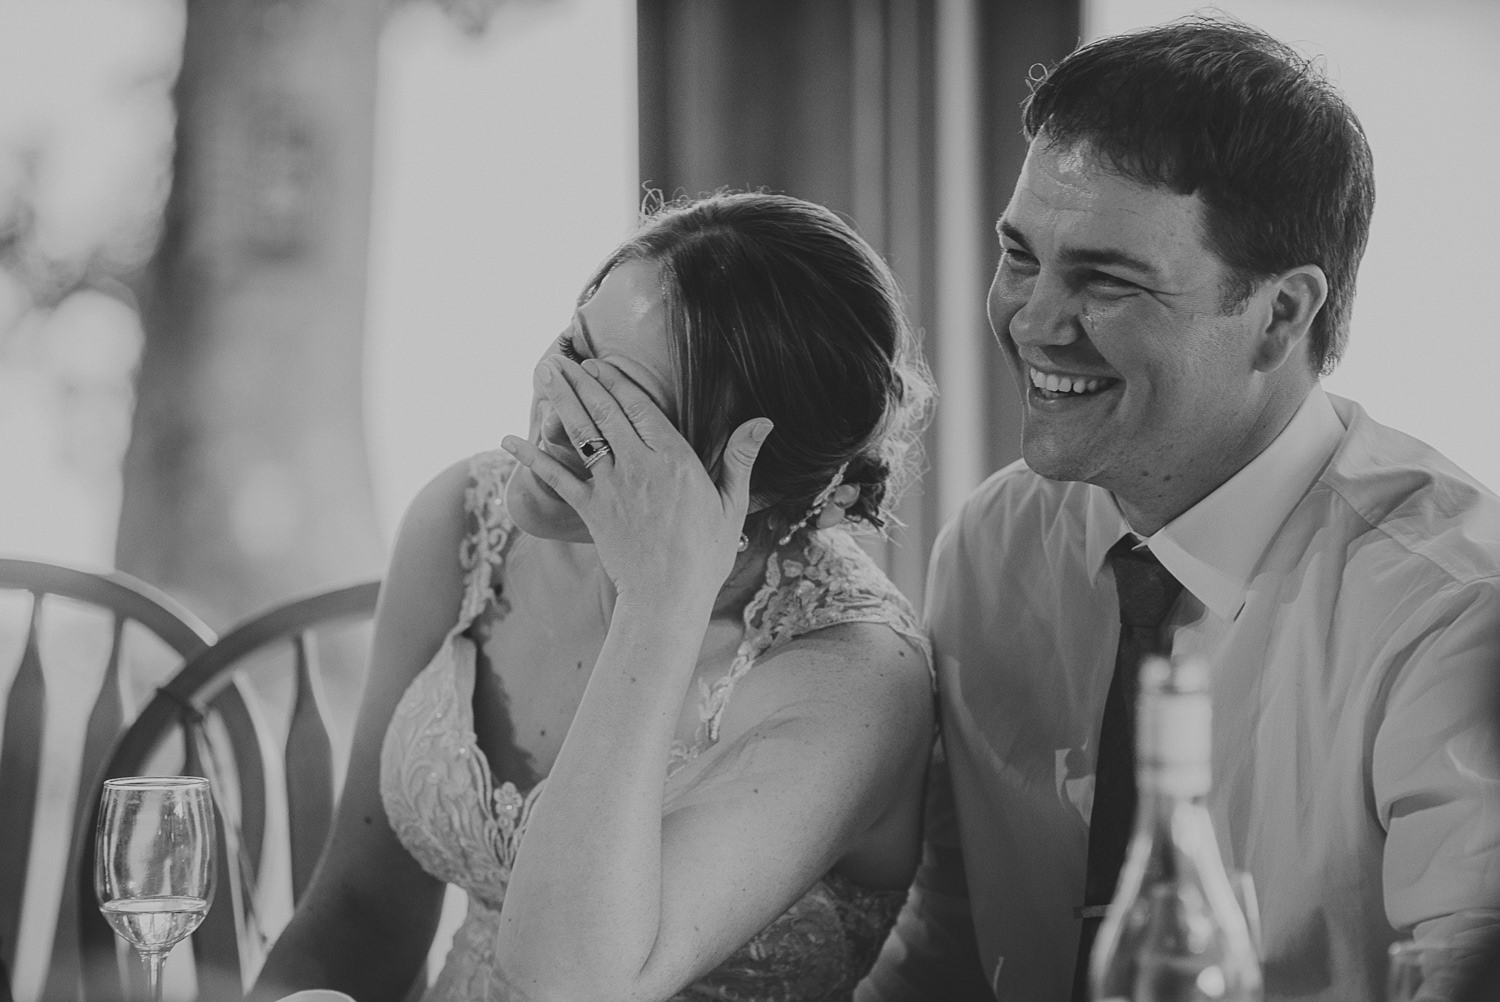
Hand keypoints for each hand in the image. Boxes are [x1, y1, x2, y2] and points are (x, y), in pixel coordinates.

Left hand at [501, 354, 772, 602]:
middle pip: (605, 412)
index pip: (640, 407)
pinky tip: (509, 439)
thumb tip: (764, 420)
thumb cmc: (706, 554)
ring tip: (546, 374)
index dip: (616, 381)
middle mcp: (639, 466)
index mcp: (675, 460)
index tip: (599, 362)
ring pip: (581, 433)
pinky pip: (557, 478)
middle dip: (582, 380)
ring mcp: (611, 488)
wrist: (668, 599)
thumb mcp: (732, 503)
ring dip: (561, 400)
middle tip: (562, 356)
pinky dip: (532, 458)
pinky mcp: (591, 511)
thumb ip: (740, 457)